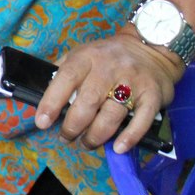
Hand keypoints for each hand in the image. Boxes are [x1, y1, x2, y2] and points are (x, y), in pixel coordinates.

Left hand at [35, 29, 181, 153]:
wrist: (151, 47)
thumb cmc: (108, 56)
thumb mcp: (83, 53)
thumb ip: (63, 71)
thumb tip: (42, 96)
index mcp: (87, 57)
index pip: (65, 78)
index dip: (52, 102)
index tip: (42, 122)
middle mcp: (109, 68)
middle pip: (88, 101)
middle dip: (73, 125)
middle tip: (67, 137)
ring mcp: (132, 81)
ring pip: (112, 114)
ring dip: (96, 135)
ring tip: (87, 143)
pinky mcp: (152, 95)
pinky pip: (141, 120)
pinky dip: (130, 136)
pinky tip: (118, 147)